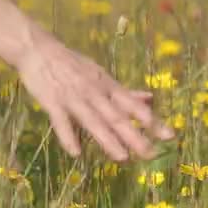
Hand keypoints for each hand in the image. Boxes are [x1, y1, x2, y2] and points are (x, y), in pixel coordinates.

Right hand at [15, 33, 173, 160]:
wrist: (38, 50)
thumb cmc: (70, 63)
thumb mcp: (99, 74)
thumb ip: (122, 90)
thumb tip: (149, 98)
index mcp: (106, 85)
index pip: (132, 105)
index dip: (150, 120)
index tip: (168, 135)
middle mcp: (93, 92)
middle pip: (116, 116)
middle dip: (134, 136)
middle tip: (150, 154)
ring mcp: (72, 97)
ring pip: (93, 121)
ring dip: (108, 139)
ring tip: (122, 158)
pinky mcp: (52, 102)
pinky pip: (61, 122)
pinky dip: (68, 137)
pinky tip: (76, 153)